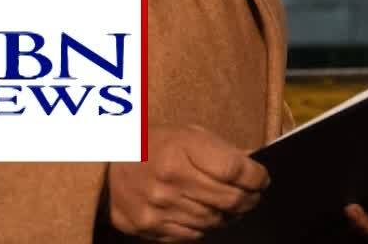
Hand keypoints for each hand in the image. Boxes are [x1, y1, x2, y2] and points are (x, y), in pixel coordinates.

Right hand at [105, 125, 268, 240]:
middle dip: (250, 199)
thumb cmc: (154, 143)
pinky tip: (208, 216)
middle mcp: (170, 180)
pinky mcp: (147, 226)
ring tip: (233, 207)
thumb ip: (221, 150)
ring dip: (229, 216)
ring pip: (213, 221)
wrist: (105, 161)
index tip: (262, 178)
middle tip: (254, 196)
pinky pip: (191, 235)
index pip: (235, 169)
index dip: (256, 176)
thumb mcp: (188, 133)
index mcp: (182, 149)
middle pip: (229, 199)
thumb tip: (254, 164)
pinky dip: (205, 228)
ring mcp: (158, 206)